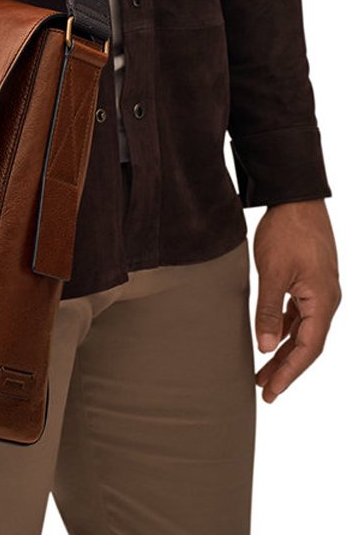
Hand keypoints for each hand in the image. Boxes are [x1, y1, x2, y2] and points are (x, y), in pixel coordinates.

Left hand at [252, 199, 340, 402]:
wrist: (296, 197)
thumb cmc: (287, 231)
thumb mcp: (273, 272)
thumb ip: (268, 310)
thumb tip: (265, 347)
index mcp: (323, 301)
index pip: (308, 348)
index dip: (289, 373)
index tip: (271, 391)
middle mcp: (326, 300)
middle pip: (307, 344)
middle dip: (286, 369)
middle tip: (265, 391)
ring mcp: (319, 290)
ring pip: (303, 330)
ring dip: (284, 350)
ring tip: (263, 370)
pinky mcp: (310, 281)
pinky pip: (300, 314)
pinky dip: (286, 328)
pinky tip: (271, 337)